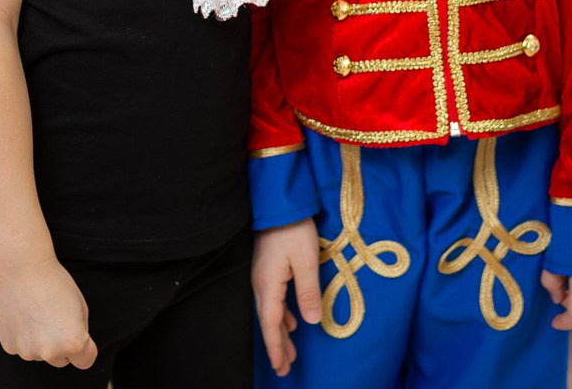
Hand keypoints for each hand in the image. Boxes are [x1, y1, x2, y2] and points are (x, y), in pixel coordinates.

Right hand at [0, 254, 97, 367]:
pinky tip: (23, 313)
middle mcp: (50, 352)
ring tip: (37, 310)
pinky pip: (24, 346)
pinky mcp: (10, 347)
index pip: (86, 360)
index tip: (81, 333)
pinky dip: (25, 335)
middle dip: (62, 344)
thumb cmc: (55, 282)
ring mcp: (27, 352)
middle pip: (62, 359)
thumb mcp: (80, 305)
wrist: (21, 268)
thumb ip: (80, 331)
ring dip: (42, 339)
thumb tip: (72, 349)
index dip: (86, 346)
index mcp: (73, 342)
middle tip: (55, 315)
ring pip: (42, 353)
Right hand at [252, 219, 322, 376]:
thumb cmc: (294, 229)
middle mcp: (261, 282)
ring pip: (270, 310)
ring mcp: (263, 274)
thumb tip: (310, 322)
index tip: (280, 367)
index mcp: (268, 284)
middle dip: (278, 345)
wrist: (280, 202)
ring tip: (290, 352)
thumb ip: (308, 291)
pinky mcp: (268, 267)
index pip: (270, 323)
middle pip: (268, 320)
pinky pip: (273, 299)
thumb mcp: (306, 260)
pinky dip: (281, 315)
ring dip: (280, 331)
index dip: (276, 346)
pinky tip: (292, 320)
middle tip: (285, 369)